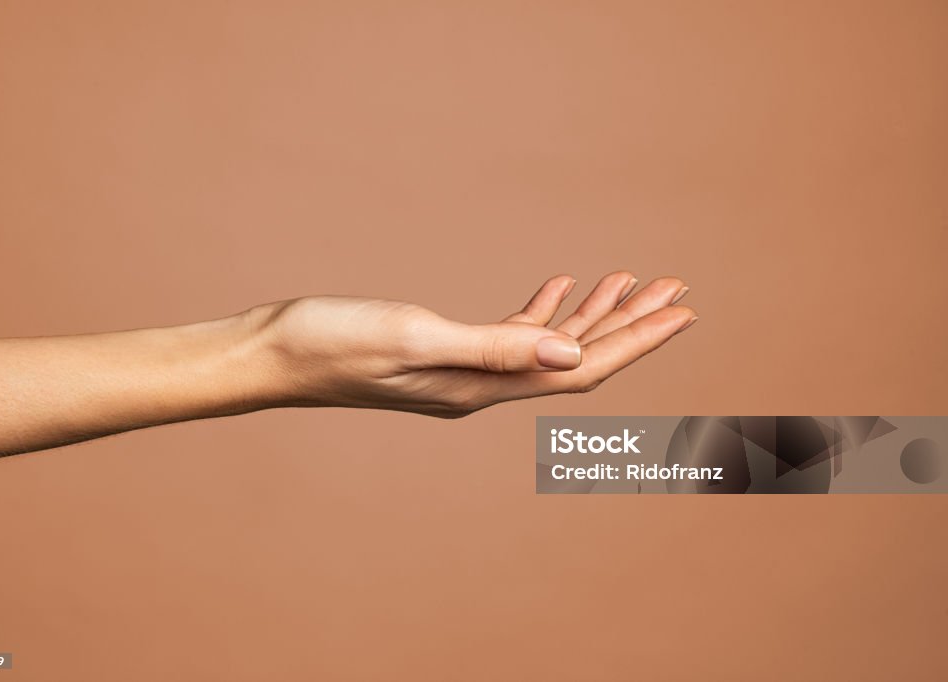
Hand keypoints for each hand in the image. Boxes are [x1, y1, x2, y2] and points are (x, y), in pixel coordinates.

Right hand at [245, 272, 696, 417]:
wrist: (274, 353)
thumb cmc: (332, 343)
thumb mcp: (415, 337)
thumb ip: (495, 347)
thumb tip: (574, 355)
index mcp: (482, 386)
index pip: (579, 370)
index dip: (635, 341)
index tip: (683, 312)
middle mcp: (482, 385)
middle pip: (575, 359)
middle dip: (629, 325)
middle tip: (677, 290)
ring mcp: (464, 371)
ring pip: (547, 346)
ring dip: (591, 314)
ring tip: (631, 280)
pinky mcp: (444, 353)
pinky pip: (511, 334)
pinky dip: (542, 311)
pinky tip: (561, 287)